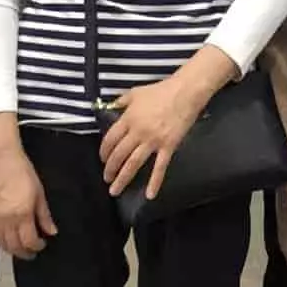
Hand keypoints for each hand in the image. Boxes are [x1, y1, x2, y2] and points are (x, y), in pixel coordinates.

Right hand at [0, 145, 56, 258]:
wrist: (1, 159)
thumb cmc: (23, 172)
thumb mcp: (39, 193)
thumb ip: (44, 215)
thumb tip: (51, 231)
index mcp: (22, 214)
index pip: (29, 241)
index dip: (36, 246)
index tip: (42, 244)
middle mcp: (6, 220)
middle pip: (13, 246)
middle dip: (24, 253)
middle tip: (32, 252)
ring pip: (1, 242)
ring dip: (11, 248)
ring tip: (20, 248)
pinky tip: (6, 238)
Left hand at [99, 77, 202, 198]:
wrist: (184, 92)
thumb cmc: (160, 91)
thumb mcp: (135, 92)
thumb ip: (121, 101)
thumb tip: (111, 107)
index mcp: (128, 119)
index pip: (110, 139)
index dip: (103, 151)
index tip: (102, 159)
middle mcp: (138, 132)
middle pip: (119, 154)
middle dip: (110, 169)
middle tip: (106, 178)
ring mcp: (153, 141)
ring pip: (133, 164)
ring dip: (122, 178)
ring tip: (115, 190)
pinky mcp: (168, 146)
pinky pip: (160, 167)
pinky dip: (154, 182)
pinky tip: (149, 195)